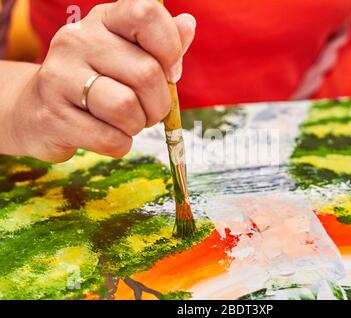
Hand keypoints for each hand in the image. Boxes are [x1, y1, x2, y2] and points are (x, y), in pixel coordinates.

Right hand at [9, 0, 195, 161]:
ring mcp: (59, 77)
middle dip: (159, 104)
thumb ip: (160, 44)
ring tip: (127, 122)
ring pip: (126, 107)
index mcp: (103, 21)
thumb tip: (188, 25)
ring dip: (138, 125)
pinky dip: (120, 144)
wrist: (36, 110)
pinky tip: (108, 136)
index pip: (146, 13)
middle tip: (149, 111)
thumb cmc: (95, 82)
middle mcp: (77, 40)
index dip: (170, 48)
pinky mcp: (52, 115)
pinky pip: (110, 139)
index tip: (170, 73)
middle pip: (146, 73)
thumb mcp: (128, 55)